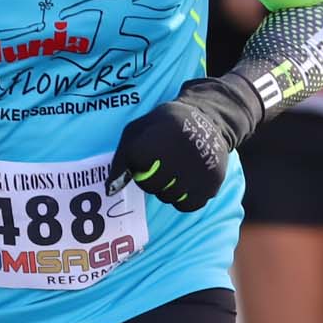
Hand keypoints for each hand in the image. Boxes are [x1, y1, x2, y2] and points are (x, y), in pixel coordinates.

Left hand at [108, 73, 266, 210]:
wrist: (207, 117)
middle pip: (153, 187)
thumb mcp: (137, 131)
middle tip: (161, 165)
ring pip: (170, 197)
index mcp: (160, 139)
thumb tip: (110, 191)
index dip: (138, 166)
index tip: (147, 155)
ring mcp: (200, 170)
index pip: (137, 171)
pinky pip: (188, 205)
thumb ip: (120, 159)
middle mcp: (182, 155)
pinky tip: (187, 181)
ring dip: (168, 189)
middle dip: (152, 179)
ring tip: (175, 170)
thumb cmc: (163, 126)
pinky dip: (185, 198)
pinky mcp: (213, 182)